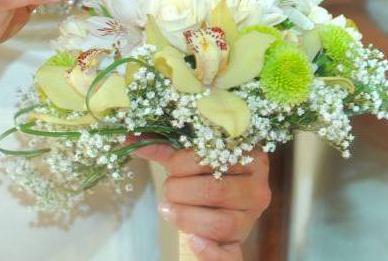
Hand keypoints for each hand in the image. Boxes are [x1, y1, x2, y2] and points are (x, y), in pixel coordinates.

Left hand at [134, 145, 270, 260]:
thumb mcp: (191, 155)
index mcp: (251, 158)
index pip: (214, 158)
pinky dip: (210, 252)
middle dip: (180, 191)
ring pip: (220, 223)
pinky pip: (232, 256)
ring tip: (168, 209)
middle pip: (215, 191)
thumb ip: (165, 148)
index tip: (170, 167)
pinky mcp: (241, 242)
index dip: (182, 163)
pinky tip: (192, 242)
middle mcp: (258, 188)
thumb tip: (129, 139)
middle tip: (168, 190)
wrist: (225, 190)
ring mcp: (252, 218)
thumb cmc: (208, 169)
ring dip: (186, 217)